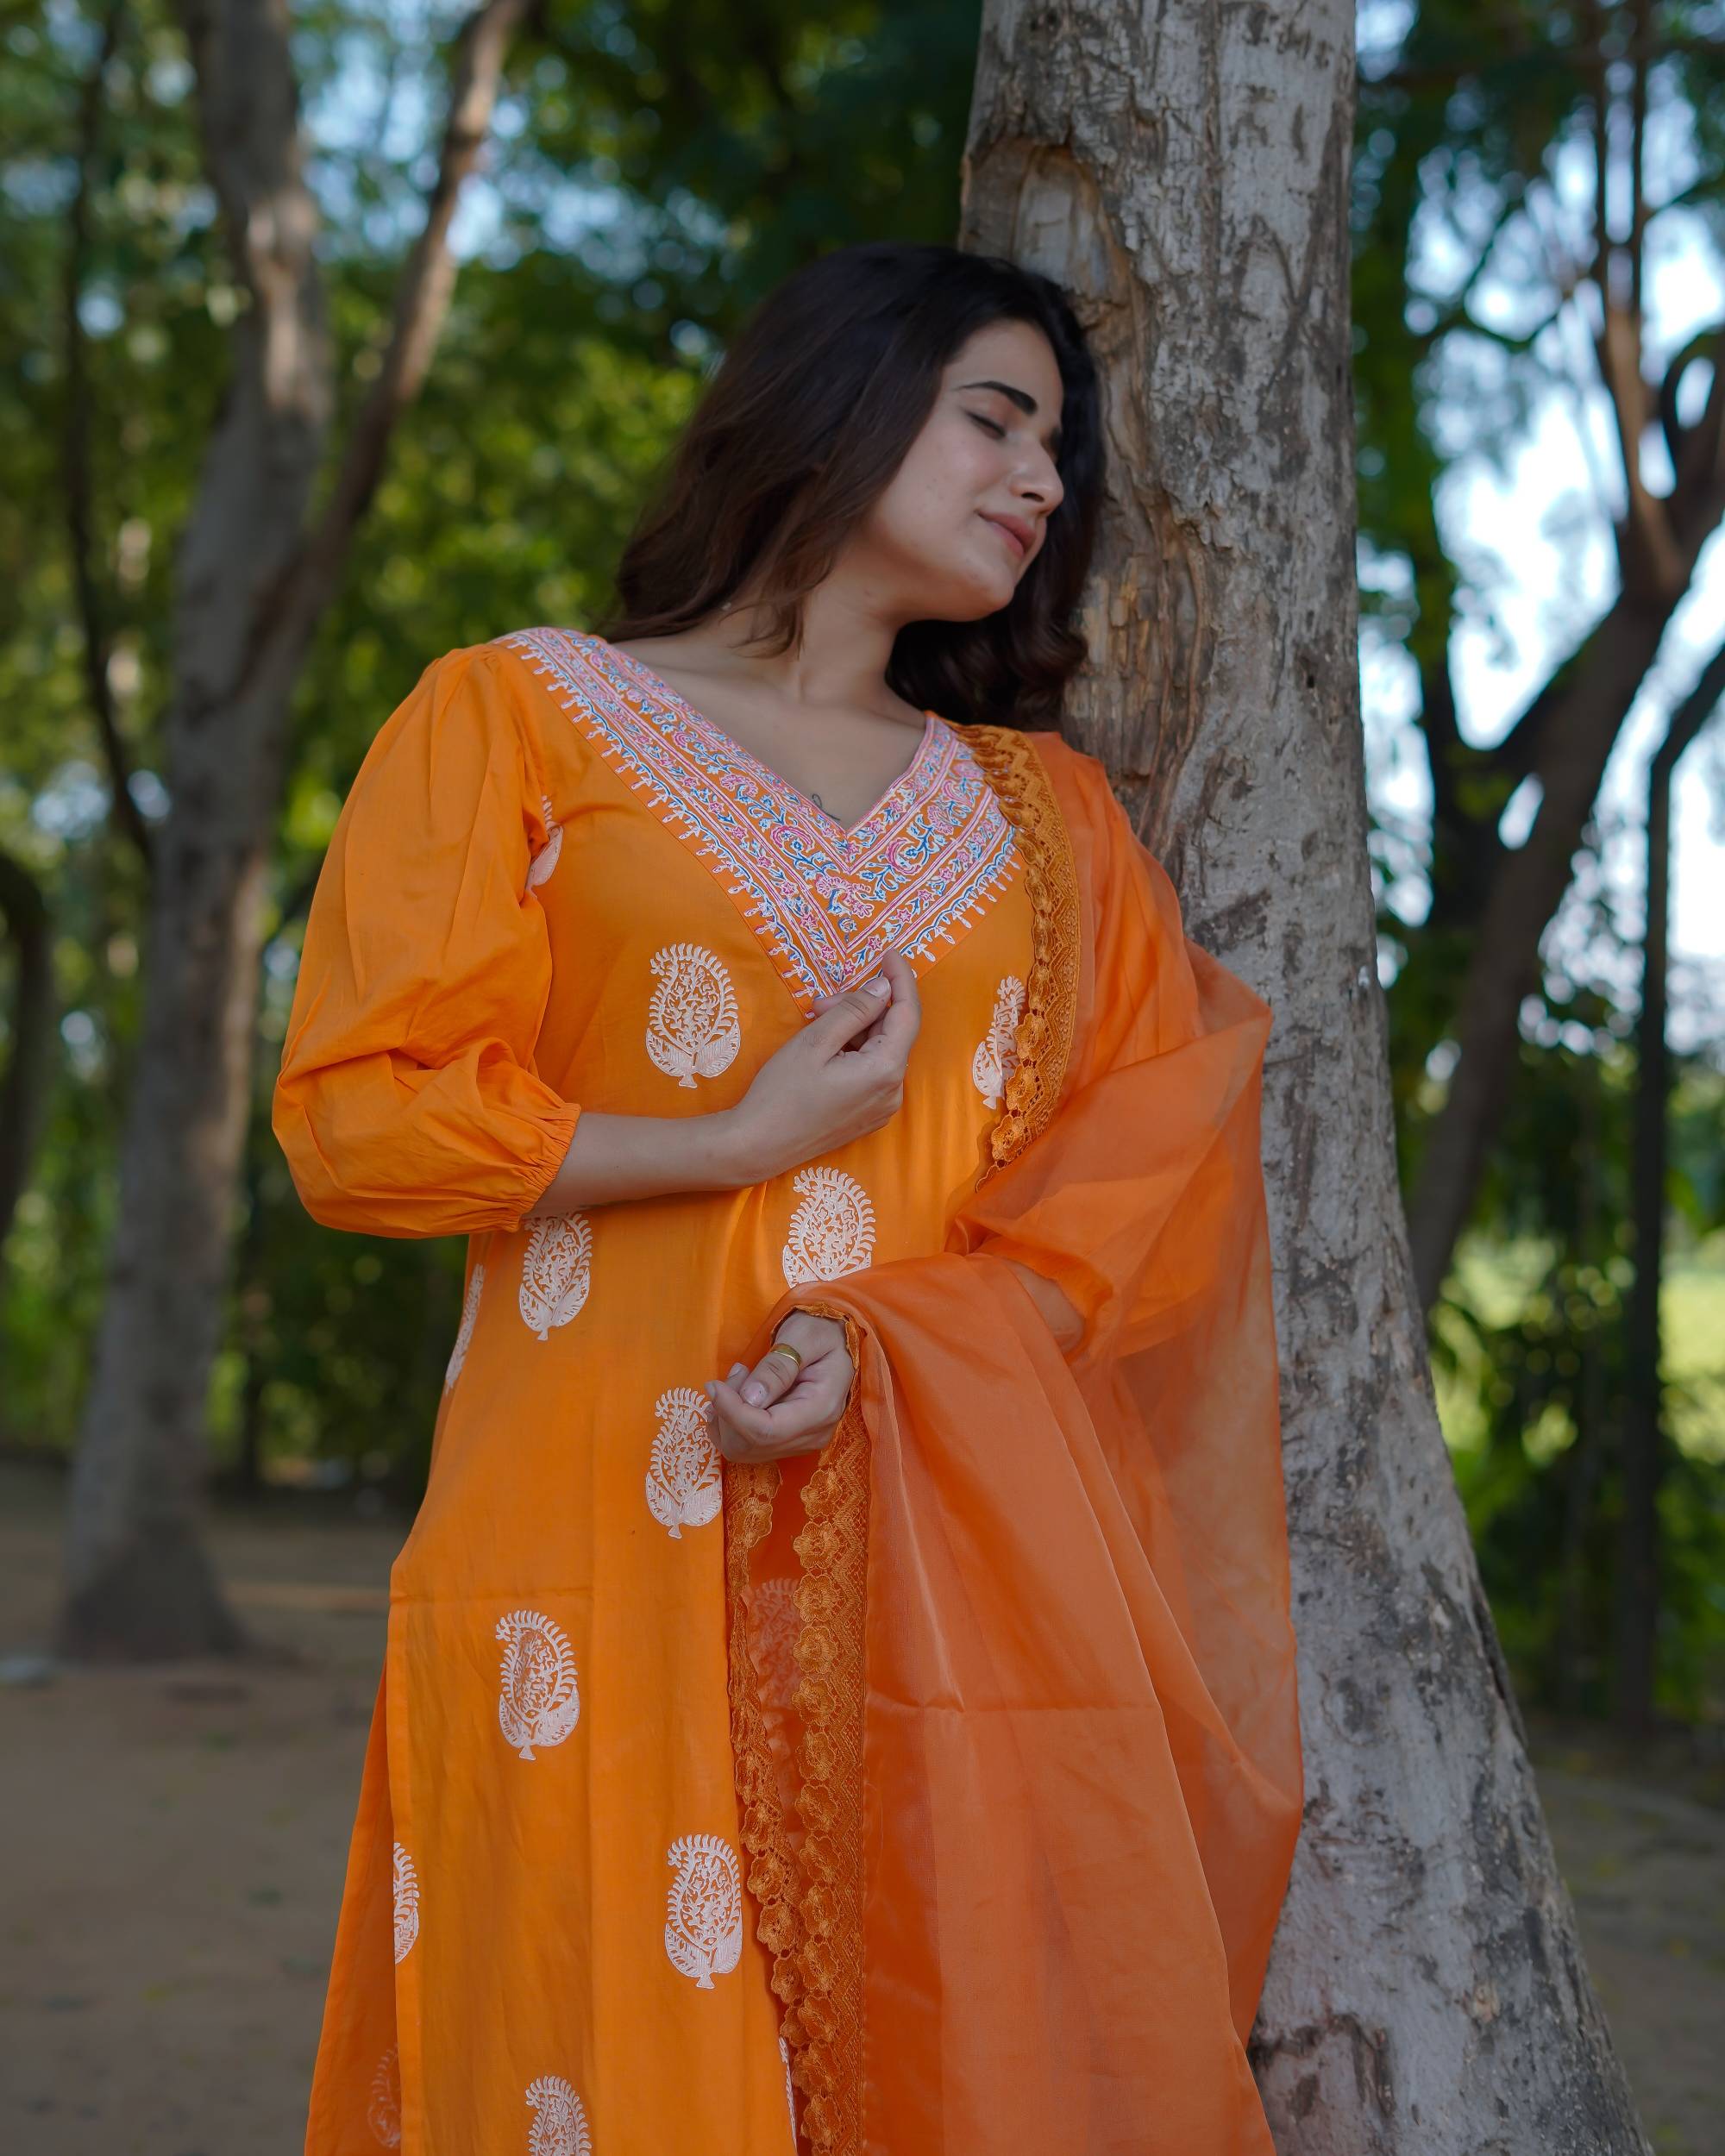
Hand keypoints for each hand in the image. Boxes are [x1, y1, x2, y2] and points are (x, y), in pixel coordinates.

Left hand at [706, 1311, 853, 1463]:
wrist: (836, 1340)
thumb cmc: (821, 1330)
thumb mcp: (801, 1335)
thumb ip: (777, 1366)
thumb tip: (750, 1398)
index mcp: (822, 1408)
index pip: (767, 1430)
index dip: (732, 1412)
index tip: (714, 1385)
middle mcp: (813, 1435)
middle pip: (750, 1445)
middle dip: (727, 1412)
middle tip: (736, 1374)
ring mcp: (801, 1443)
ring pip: (743, 1450)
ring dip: (726, 1417)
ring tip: (739, 1380)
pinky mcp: (787, 1442)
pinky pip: (746, 1447)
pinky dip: (730, 1424)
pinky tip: (737, 1397)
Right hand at [725, 949, 920, 1182]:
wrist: (757, 1146)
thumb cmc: (781, 1092)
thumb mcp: (815, 1042)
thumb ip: (854, 1011)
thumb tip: (882, 988)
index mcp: (885, 1070)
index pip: (907, 1014)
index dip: (901, 979)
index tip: (889, 952)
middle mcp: (894, 1091)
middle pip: (891, 1033)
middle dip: (862, 1008)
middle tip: (820, 1003)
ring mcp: (883, 1107)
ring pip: (880, 1051)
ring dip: (854, 1030)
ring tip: (815, 1024)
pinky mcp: (869, 1116)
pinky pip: (872, 1071)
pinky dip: (855, 1051)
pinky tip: (825, 1048)